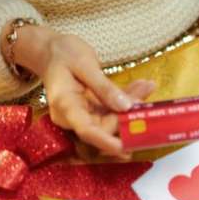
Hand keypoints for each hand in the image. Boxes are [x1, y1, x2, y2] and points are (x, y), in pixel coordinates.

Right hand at [5, 25, 155, 157]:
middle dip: (128, 117)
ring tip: (147, 86)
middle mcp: (73, 116)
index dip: (107, 142)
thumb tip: (126, 107)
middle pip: (104, 126)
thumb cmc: (63, 54)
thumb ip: (104, 87)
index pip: (87, 130)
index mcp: (65, 105)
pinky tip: (143, 86)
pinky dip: (128, 99)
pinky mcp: (93, 110)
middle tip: (146, 100)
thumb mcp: (84, 64)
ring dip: (132, 105)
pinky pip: (113, 109)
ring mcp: (83, 114)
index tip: (126, 149)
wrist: (51, 51)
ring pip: (113, 118)